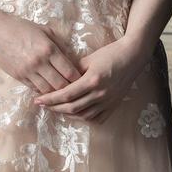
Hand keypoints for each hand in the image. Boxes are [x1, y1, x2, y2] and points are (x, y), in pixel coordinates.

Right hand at [0, 13, 80, 93]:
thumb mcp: (45, 30)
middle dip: (69, 89)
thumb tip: (72, 58)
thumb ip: (60, 44)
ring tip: (61, 91)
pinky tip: (47, 87)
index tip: (82, 79)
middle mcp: (39, 62)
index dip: (78, 78)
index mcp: (49, 49)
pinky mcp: (18, 76)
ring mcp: (27, 71)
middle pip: (60, 85)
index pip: (69, 71)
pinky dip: (42, 90)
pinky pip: (34, 89)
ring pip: (47, 90)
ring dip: (55, 92)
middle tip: (74, 89)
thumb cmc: (23, 27)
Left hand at [34, 36, 150, 122]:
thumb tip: (60, 80)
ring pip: (83, 115)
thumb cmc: (111, 53)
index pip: (66, 94)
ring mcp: (108, 101)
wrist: (133, 56)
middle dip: (54, 108)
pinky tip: (76, 113)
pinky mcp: (114, 105)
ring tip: (57, 109)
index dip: (50, 99)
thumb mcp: (90, 58)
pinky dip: (84, 118)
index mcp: (92, 80)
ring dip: (67, 114)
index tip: (38, 100)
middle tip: (43, 105)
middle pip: (72, 108)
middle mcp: (100, 93)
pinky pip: (96, 118)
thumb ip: (74, 71)